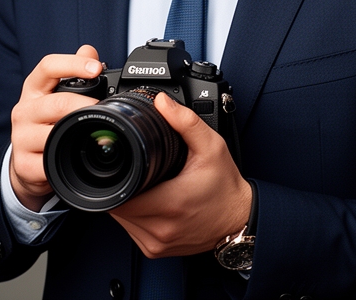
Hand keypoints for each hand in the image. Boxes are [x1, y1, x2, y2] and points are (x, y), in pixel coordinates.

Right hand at [9, 45, 103, 210]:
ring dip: (77, 133)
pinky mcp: (24, 164)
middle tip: (102, 108)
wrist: (25, 162)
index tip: (95, 68)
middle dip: (83, 105)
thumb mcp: (55, 94)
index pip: (48, 67)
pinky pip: (48, 163)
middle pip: (56, 103)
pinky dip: (66, 161)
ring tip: (97, 133)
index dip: (73, 63)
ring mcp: (21, 138)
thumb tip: (89, 50)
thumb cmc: (45, 122)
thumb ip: (73, 72)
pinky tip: (78, 157)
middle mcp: (24, 111)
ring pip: (52, 134)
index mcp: (34, 89)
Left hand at [110, 92, 251, 257]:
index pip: (119, 196)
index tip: (125, 165)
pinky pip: (130, 231)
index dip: (117, 178)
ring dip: (125, 201)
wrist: (239, 219)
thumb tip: (162, 103)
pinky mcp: (155, 251)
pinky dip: (133, 216)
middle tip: (137, 170)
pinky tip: (147, 201)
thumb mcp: (211, 147)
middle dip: (121, 185)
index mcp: (170, 204)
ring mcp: (156, 244)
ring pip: (120, 220)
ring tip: (143, 185)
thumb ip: (185, 122)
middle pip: (116, 206)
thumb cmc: (226, 187)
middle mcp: (160, 229)